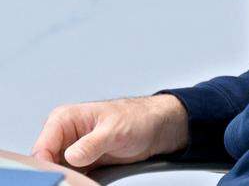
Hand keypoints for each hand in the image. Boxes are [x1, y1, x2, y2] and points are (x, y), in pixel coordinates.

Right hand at [30, 95, 189, 169]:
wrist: (155, 127)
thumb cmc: (137, 119)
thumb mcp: (115, 131)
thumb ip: (92, 144)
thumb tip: (72, 156)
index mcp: (64, 119)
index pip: (42, 148)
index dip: (47, 166)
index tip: (61, 176)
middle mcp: (63, 135)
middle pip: (46, 163)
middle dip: (56, 174)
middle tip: (72, 180)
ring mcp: (70, 150)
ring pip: (57, 171)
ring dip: (66, 178)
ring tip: (80, 180)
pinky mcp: (80, 163)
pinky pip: (70, 176)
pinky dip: (74, 181)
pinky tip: (83, 182)